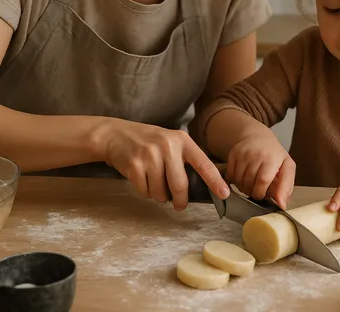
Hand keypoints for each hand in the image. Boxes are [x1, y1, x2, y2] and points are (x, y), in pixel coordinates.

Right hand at [102, 119, 229, 210]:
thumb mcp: (170, 142)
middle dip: (180, 200)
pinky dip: (144, 192)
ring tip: (153, 182)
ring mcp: (150, 155)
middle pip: (180, 185)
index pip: (203, 163)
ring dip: (158, 195)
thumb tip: (203, 185)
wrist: (115, 134)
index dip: (215, 181)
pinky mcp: (134, 165)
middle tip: (179, 204)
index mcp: (181, 140)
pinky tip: (141, 179)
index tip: (224, 194)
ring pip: (161, 192)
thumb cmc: (147, 141)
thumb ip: (185, 159)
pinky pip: (145, 191)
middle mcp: (167, 145)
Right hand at [226, 128, 295, 208]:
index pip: (263, 181)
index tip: (263, 196)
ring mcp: (244, 153)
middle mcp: (258, 154)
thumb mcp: (287, 168)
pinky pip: (230, 175)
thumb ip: (286, 187)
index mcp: (273, 158)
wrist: (258, 137)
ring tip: (250, 184)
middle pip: (250, 183)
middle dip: (252, 192)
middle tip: (257, 190)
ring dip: (243, 188)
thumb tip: (282, 205)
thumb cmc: (274, 155)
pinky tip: (242, 178)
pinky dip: (235, 181)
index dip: (261, 192)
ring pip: (239, 181)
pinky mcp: (233, 153)